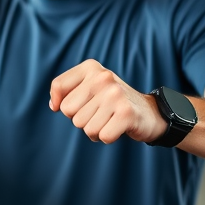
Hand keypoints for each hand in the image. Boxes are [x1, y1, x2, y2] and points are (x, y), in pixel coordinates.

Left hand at [49, 60, 166, 143]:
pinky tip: (117, 127)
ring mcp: (115, 94)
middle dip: (80, 118)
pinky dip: (107, 137)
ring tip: (109, 120)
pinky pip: (102, 136)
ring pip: (84, 126)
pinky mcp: (126, 113)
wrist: (151, 112)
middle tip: (99, 113)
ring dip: (95, 129)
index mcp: (91, 68)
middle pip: (68, 111)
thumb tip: (54, 105)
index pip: (58, 86)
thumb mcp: (90, 88)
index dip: (59, 102)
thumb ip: (67, 91)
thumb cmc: (113, 103)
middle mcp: (103, 77)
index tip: (72, 106)